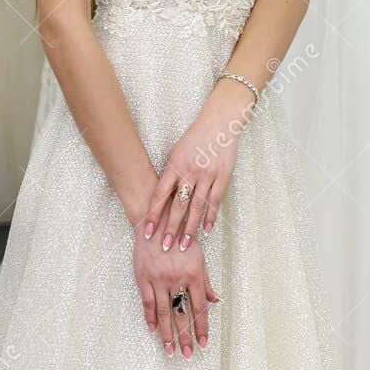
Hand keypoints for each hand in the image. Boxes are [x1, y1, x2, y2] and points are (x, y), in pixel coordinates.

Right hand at [133, 213, 219, 358]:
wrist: (156, 220)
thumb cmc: (181, 237)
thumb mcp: (198, 256)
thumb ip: (205, 281)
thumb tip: (215, 300)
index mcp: (194, 274)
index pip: (199, 308)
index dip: (201, 327)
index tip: (202, 344)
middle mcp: (177, 278)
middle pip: (182, 314)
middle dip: (185, 336)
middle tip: (187, 354)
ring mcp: (159, 279)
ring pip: (163, 312)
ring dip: (167, 333)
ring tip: (170, 350)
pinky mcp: (143, 277)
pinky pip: (147, 302)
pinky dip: (149, 318)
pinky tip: (152, 330)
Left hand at [141, 81, 251, 251]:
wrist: (219, 122)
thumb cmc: (195, 137)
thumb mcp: (177, 151)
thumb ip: (171, 173)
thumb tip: (163, 195)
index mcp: (175, 165)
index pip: (160, 194)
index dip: (153, 213)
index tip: (147, 230)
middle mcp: (190, 171)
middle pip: (178, 204)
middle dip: (171, 228)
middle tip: (165, 247)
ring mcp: (207, 175)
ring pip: (197, 206)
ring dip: (190, 228)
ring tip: (185, 245)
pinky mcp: (222, 176)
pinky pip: (216, 200)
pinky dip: (211, 216)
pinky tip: (207, 230)